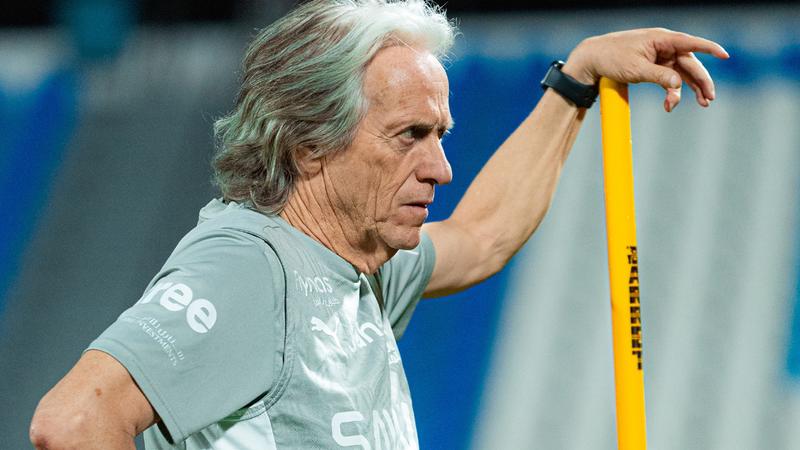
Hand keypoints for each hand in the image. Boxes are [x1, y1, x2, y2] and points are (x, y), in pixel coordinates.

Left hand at [562, 28, 728, 111]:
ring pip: (682, 73)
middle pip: (690, 63)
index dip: (709, 48)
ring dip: (690, 89)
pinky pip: (670, 78)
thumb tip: (677, 84)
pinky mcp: (655, 66)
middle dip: (701, 81)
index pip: (690, 42)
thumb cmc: (612, 58)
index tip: (724, 54)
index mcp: (661, 39)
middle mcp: (664, 46)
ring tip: (702, 103)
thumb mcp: (635, 69)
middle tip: (709, 99)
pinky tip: (672, 103)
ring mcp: (660, 56)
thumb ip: (659, 76)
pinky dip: (673, 90)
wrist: (593, 59)